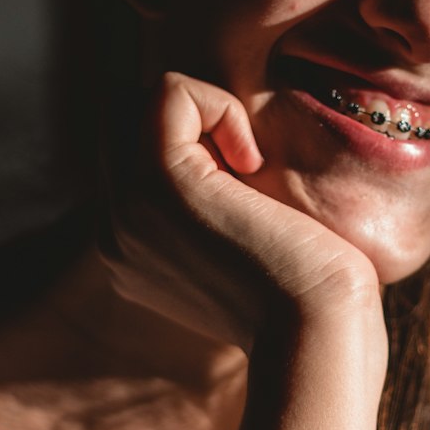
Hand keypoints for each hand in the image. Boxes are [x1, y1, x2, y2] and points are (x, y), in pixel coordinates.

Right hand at [100, 71, 384, 355]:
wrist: (317, 337)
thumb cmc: (309, 297)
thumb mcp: (250, 245)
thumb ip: (220, 206)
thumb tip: (234, 158)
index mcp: (129, 248)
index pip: (131, 149)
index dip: (192, 140)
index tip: (246, 186)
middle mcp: (113, 229)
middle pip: (126, 116)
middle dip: (191, 121)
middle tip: (247, 170)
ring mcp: (125, 207)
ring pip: (142, 99)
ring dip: (206, 114)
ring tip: (249, 167)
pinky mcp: (157, 184)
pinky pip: (170, 92)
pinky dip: (219, 105)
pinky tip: (253, 160)